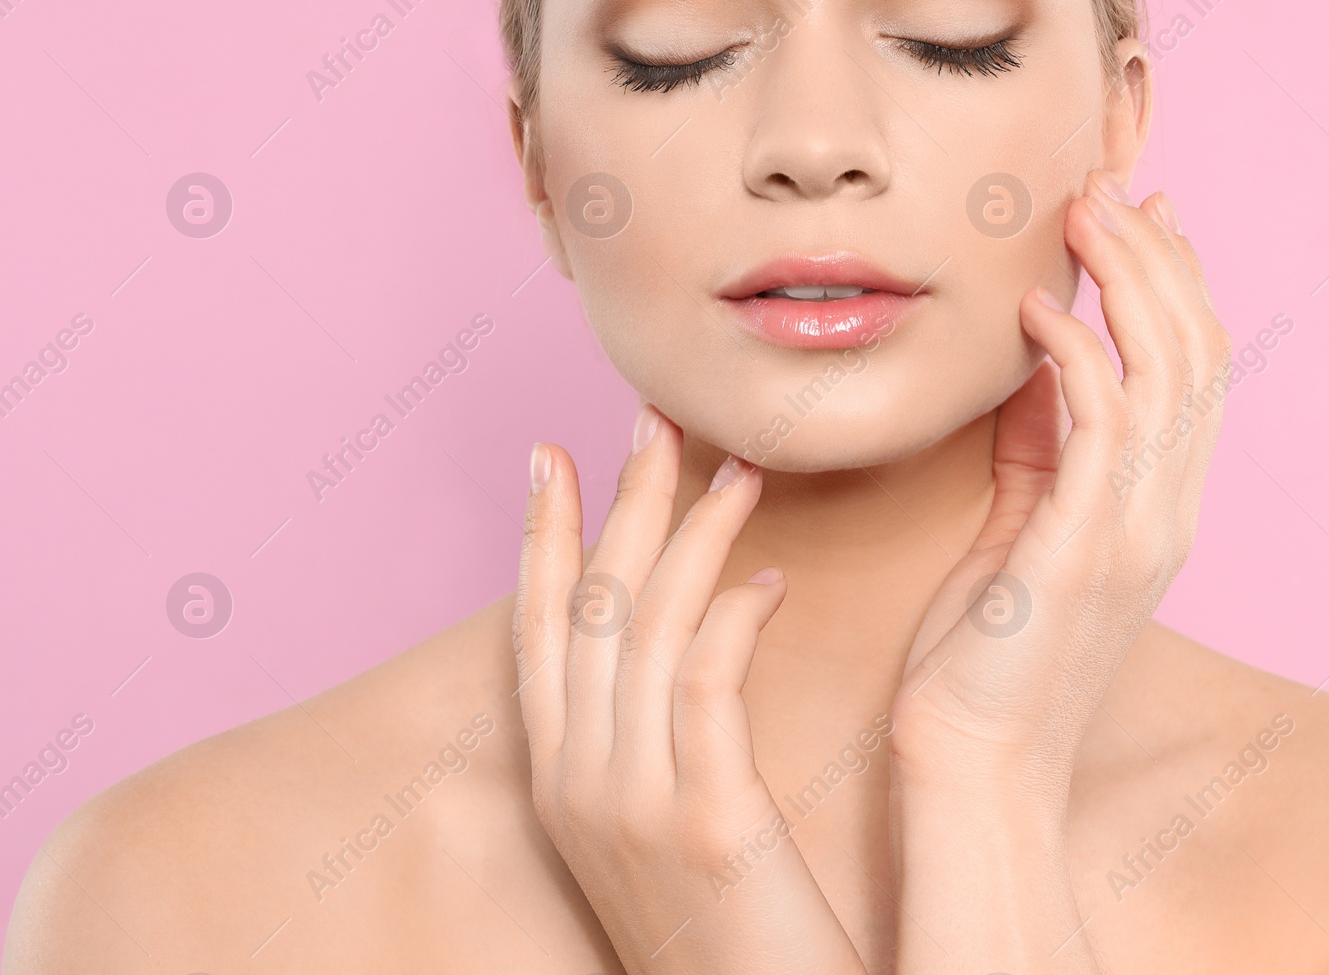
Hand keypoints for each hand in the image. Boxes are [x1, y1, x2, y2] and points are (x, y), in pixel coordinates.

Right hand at [513, 413, 867, 974]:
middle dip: (620, 503)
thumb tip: (680, 653)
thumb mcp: (659, 833)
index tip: (550, 456)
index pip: (538, 633)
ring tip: (742, 471)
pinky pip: (707, 683)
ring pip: (647, 629)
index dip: (545, 538)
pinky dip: (736, 616)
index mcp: (560, 786)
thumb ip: (652, 748)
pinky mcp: (701, 822)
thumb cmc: (728, 934)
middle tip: (653, 419)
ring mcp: (630, 804)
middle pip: (590, 609)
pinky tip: (775, 580)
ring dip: (694, 536)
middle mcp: (577, 786)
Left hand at [892, 171, 1230, 787]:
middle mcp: (1168, 513)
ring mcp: (1139, 533)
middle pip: (1198, 353)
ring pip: (1169, 374)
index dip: (1175, 282)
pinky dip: (1078, 359)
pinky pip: (1103, 430)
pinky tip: (1037, 314)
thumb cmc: (986, 652)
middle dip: (1158, 258)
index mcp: (1158, 507)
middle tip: (1109, 186)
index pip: (1193, 369)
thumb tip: (1034, 360)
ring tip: (1084, 215)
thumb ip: (1038, 446)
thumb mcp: (1020, 526)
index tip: (1139, 210)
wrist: (974, 760)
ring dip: (1129, 284)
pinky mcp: (1086, 553)